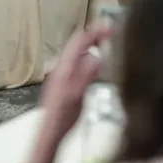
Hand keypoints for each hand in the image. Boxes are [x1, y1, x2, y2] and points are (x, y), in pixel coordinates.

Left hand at [39, 25, 110, 142]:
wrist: (49, 134)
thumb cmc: (63, 118)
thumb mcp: (77, 95)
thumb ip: (86, 74)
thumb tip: (98, 55)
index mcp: (64, 68)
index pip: (80, 41)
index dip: (96, 31)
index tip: (112, 27)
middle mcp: (61, 67)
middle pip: (78, 43)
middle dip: (95, 34)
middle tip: (112, 32)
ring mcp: (62, 74)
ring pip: (78, 52)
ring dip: (92, 44)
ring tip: (108, 43)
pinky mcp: (65, 82)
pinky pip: (78, 61)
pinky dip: (90, 55)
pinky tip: (98, 64)